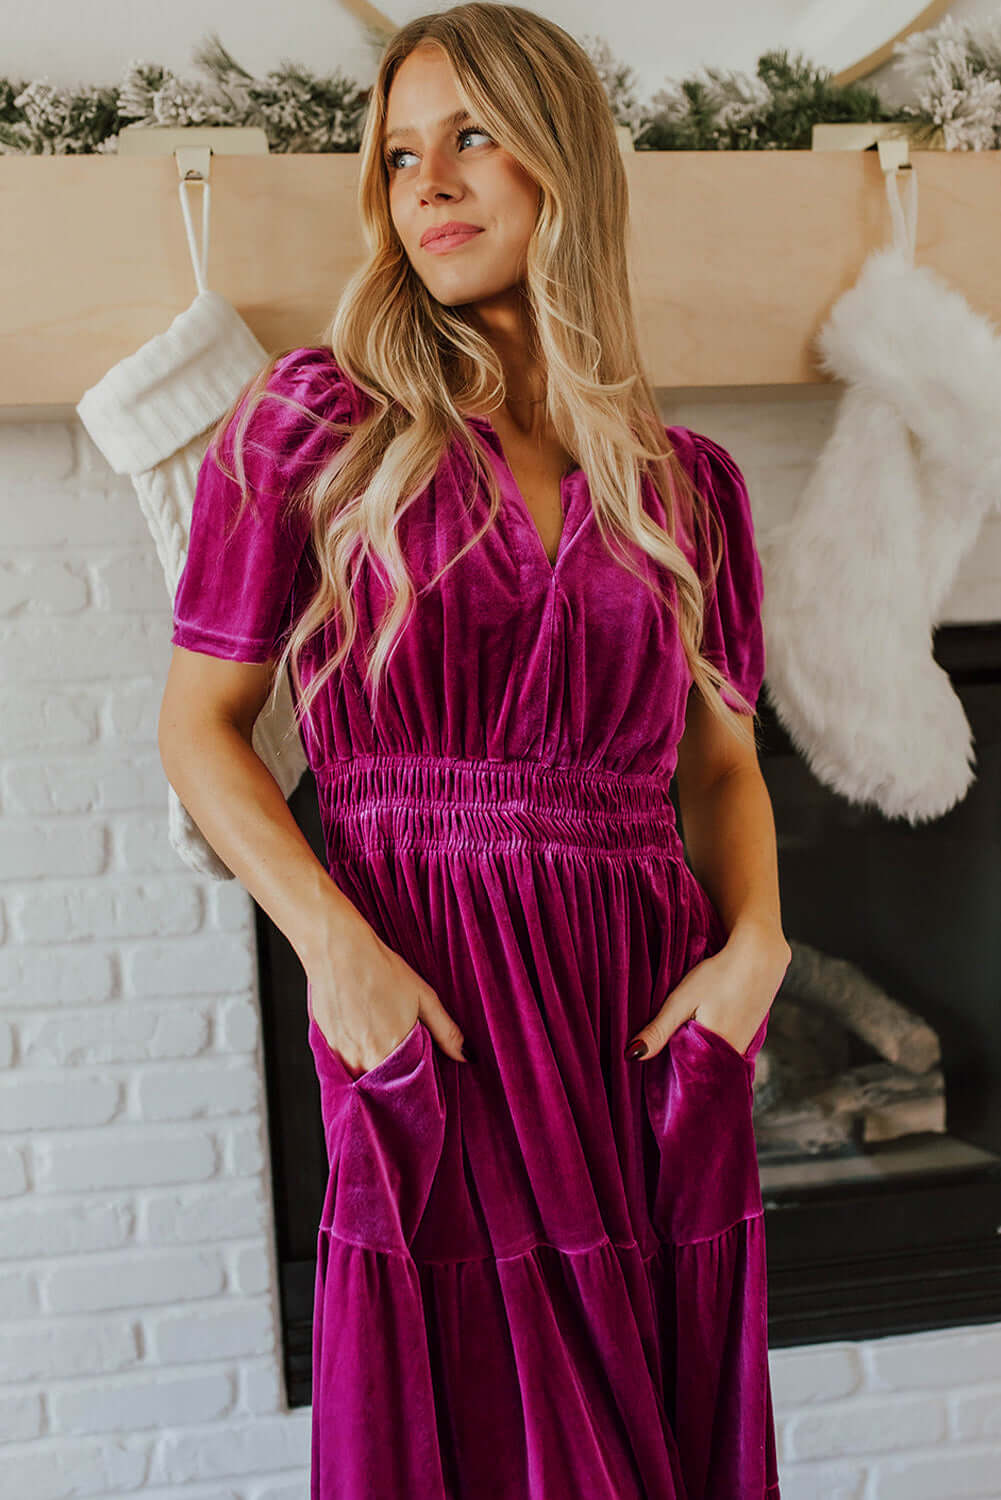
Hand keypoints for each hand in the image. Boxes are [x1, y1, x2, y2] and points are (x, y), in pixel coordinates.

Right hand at [306, 917, 471, 1077]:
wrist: (339, 951)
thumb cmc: (381, 970)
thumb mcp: (424, 998)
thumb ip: (446, 1032)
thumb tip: (466, 1056)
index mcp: (391, 1053)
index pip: (407, 1086)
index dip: (414, 1079)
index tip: (419, 1069)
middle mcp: (363, 1061)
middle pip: (383, 1084)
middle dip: (394, 1076)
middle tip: (398, 1047)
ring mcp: (340, 1056)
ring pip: (362, 1076)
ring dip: (372, 1067)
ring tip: (378, 1037)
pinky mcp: (325, 1047)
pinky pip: (343, 1066)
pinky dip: (354, 1057)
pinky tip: (360, 1033)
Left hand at [626, 933, 788, 1061]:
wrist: (759, 956)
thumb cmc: (719, 975)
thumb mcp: (682, 1000)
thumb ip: (658, 1030)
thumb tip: (632, 1056)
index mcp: (715, 1053)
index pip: (685, 1076)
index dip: (667, 1075)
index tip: (651, 1072)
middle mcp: (733, 1056)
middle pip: (699, 1070)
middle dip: (680, 1068)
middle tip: (662, 1059)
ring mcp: (744, 1046)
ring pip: (711, 1060)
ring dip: (695, 1055)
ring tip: (680, 1042)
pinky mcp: (748, 1036)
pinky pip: (723, 1050)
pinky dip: (709, 1045)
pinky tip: (700, 1030)